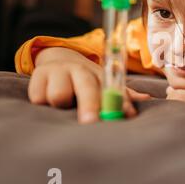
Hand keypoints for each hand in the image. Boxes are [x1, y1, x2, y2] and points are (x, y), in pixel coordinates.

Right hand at [29, 47, 150, 123]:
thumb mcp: (104, 84)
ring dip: (61, 104)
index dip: (119, 103)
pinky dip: (43, 102)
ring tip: (64, 103)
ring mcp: (58, 71)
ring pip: (59, 95)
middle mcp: (80, 70)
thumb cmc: (85, 80)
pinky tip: (47, 99)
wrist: (58, 60)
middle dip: (90, 106)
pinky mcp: (38, 76)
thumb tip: (146, 98)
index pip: (112, 89)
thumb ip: (122, 95)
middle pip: (86, 88)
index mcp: (99, 74)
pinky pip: (39, 97)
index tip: (125, 116)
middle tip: (91, 122)